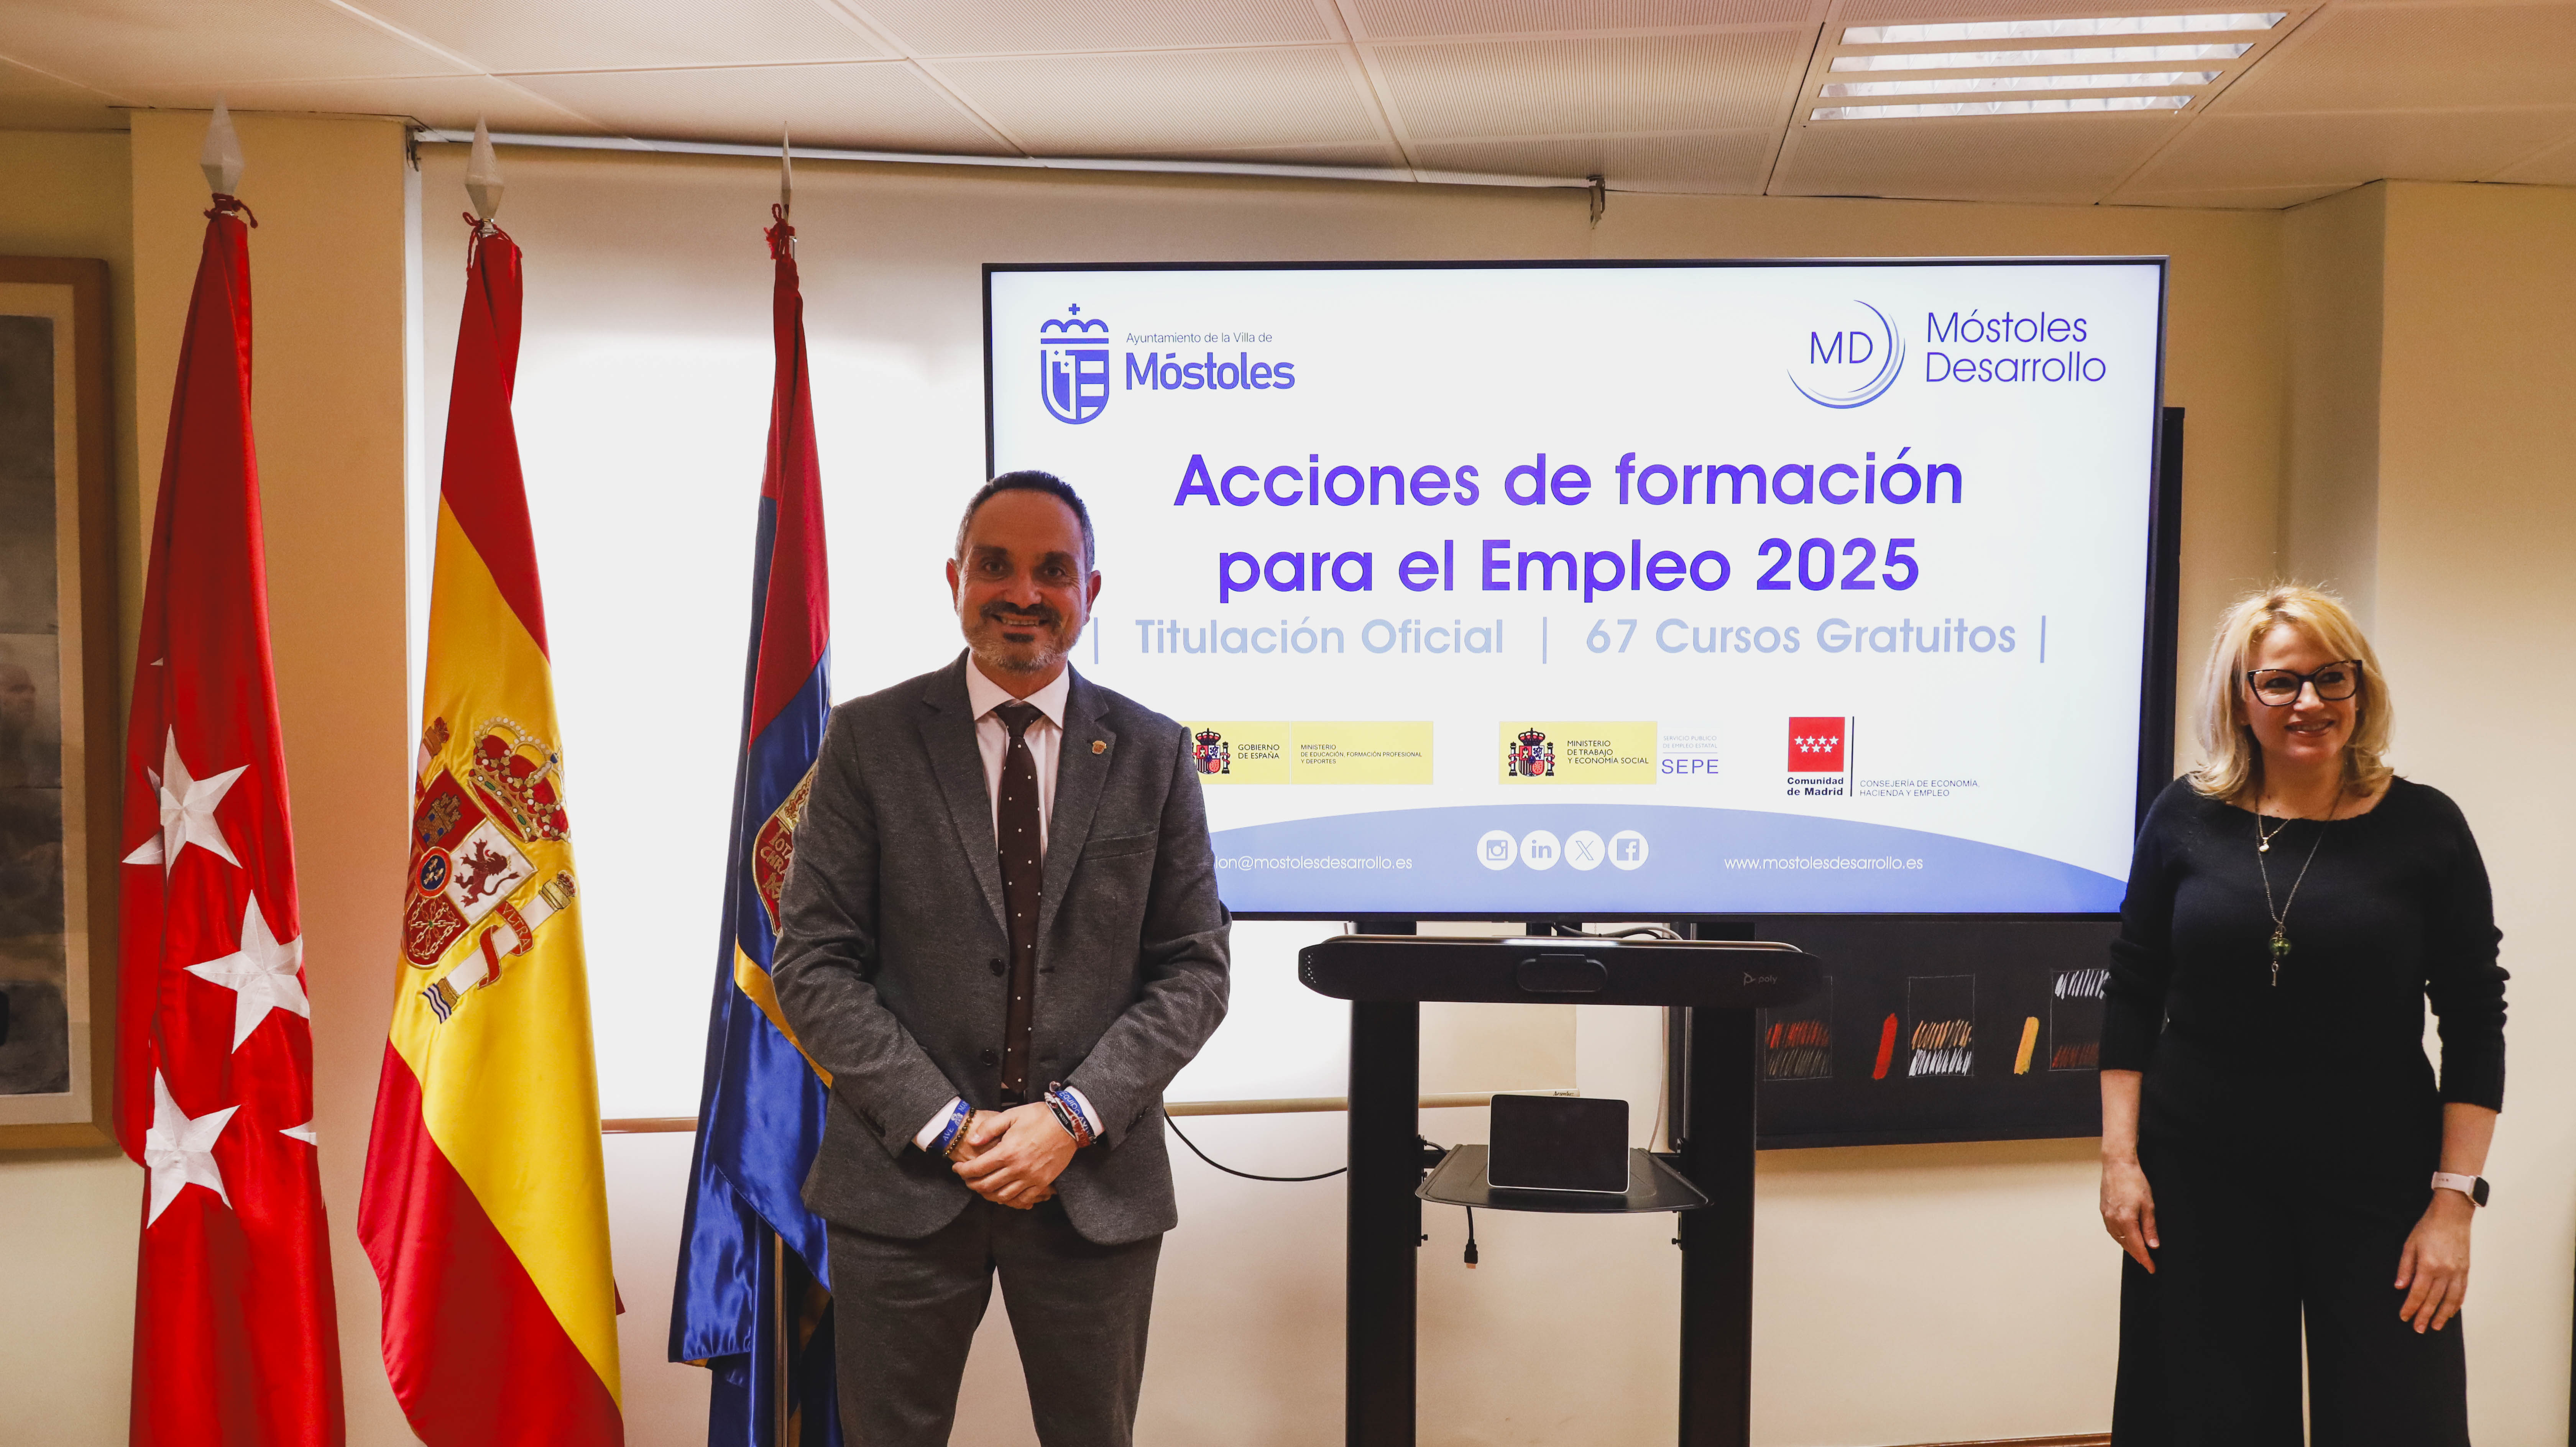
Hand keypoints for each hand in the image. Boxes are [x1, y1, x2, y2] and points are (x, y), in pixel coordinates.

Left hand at [952, 1102, 1076, 1209]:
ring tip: (983, 1188)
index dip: (963, 1171)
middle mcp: (1017, 1168)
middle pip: (987, 1185)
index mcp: (1007, 1152)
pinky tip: (1004, 1195)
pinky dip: (1011, 1200)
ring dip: (989, 1195)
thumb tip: (973, 1141)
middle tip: (967, 1180)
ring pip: (1003, 1196)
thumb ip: (989, 1129)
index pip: (977, 1168)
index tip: (957, 1169)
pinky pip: (1023, 1199)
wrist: (1069, 1123)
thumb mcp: (1011, 1115)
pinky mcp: (1042, 1182)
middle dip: (972, 1184)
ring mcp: (1031, 1178)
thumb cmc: (1039, 1117)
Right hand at [2100, 1154, 2158, 1271]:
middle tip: (2147, 1262)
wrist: (2117, 1164)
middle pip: (2126, 1245)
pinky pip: (2112, 1230)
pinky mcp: (2103, 1210)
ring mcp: (2106, 1215)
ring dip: (2128, 1247)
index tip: (2151, 1268)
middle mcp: (2113, 1220)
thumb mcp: (2149, 1205)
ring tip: (2138, 1252)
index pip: (2137, 1247)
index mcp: (2126, 1220)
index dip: (2145, 1259)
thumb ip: (2149, 1227)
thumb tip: (2153, 1245)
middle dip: (2137, 1255)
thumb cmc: (2134, 1180)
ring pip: (2118, 1239)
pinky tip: (2126, 1237)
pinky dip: (2120, 1237)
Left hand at [2396, 1191, 2473, 1332]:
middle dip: (2424, 1316)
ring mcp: (2458, 1272)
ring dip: (2442, 1315)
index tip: (2404, 1317)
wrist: (2452, 1215)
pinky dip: (2456, 1305)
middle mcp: (2445, 1272)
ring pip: (2450, 1300)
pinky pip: (2461, 1292)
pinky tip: (2450, 1312)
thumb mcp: (2409, 1244)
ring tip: (2434, 1326)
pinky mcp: (2466, 1270)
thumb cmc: (2428, 1227)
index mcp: (2428, 1265)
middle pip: (2433, 1300)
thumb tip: (2400, 1287)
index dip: (2410, 1307)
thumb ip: (2405, 1267)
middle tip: (2418, 1329)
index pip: (2417, 1293)